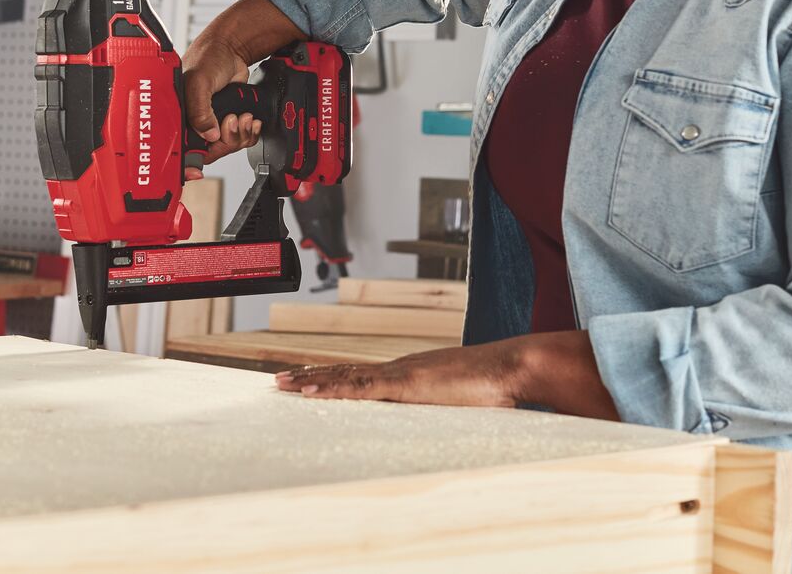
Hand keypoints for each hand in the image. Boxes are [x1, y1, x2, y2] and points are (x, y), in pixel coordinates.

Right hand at [180, 0, 307, 180]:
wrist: (232, 48)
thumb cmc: (208, 57)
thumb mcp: (198, 81)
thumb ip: (199, 108)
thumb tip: (208, 134)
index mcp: (177, 115)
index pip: (178, 149)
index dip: (185, 165)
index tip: (195, 172)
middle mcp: (192, 122)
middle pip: (208, 152)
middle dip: (225, 141)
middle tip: (231, 121)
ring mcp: (211, 123)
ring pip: (226, 147)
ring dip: (239, 135)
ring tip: (243, 116)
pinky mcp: (228, 120)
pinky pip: (239, 139)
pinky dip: (248, 132)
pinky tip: (250, 119)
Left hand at [274, 331, 619, 418]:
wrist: (513, 368)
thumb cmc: (497, 388)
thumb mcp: (467, 407)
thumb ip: (453, 413)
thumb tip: (454, 424)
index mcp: (413, 375)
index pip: (364, 376)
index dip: (335, 379)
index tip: (310, 382)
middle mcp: (401, 369)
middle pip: (346, 373)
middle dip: (311, 377)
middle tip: (279, 381)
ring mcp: (401, 374)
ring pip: (345, 378)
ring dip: (311, 382)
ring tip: (282, 385)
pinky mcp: (405, 383)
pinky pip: (359, 388)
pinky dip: (330, 389)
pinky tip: (308, 393)